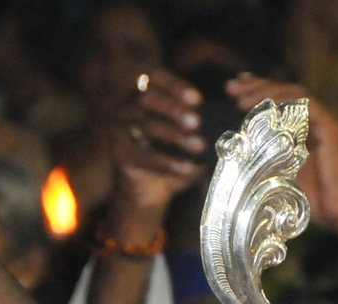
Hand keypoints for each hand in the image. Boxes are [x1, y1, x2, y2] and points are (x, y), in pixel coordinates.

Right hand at [112, 69, 205, 213]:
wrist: (146, 192)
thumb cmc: (170, 157)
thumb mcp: (182, 135)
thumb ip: (195, 122)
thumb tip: (220, 117)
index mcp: (140, 93)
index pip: (155, 78)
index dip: (175, 85)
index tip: (198, 99)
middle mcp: (125, 108)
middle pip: (147, 99)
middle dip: (174, 108)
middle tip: (197, 122)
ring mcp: (117, 130)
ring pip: (148, 127)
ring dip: (177, 136)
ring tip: (200, 145)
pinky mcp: (119, 155)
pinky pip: (145, 157)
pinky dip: (169, 163)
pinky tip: (188, 168)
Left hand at [226, 75, 337, 232]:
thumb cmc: (318, 204)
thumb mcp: (283, 177)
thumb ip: (267, 161)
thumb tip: (239, 154)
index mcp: (306, 130)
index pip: (281, 103)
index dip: (257, 93)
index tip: (233, 92)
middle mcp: (317, 122)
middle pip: (286, 93)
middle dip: (256, 86)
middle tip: (231, 88)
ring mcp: (326, 124)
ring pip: (295, 94)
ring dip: (266, 92)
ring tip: (240, 98)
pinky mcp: (332, 129)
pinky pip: (308, 105)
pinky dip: (286, 102)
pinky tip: (266, 107)